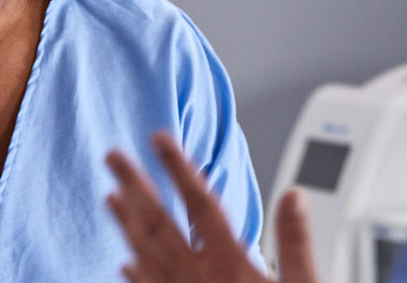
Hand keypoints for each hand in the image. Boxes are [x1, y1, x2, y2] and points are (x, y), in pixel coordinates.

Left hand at [105, 131, 318, 282]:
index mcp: (228, 267)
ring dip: (126, 224)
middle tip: (112, 156)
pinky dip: (133, 274)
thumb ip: (296, 243)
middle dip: (135, 187)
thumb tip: (294, 196)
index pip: (199, 205)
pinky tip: (123, 262)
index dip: (178, 169)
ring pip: (145, 256)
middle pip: (158, 225)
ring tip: (110, 197)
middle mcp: (196, 282)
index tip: (158, 139)